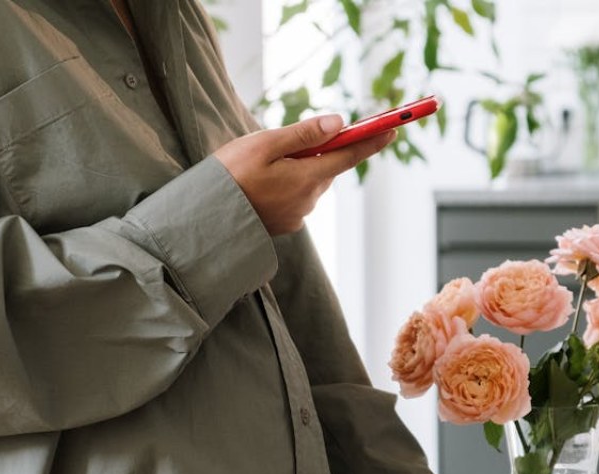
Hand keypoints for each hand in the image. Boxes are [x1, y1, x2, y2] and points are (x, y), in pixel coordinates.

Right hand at [214, 114, 394, 235]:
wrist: (205, 219)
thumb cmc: (231, 176)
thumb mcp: (265, 144)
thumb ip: (305, 134)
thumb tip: (339, 124)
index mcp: (308, 178)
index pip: (349, 155)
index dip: (372, 140)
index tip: (392, 128)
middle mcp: (309, 200)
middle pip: (327, 167)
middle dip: (317, 152)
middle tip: (287, 142)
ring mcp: (297, 215)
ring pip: (309, 182)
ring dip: (298, 169)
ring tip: (262, 166)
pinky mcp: (285, 224)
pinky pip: (295, 197)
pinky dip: (286, 185)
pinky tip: (260, 184)